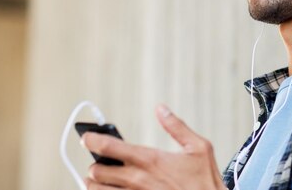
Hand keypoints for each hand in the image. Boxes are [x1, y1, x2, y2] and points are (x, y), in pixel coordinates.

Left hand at [81, 104, 225, 189]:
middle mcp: (137, 179)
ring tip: (98, 178)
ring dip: (94, 183)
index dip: (92, 139)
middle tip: (100, 160)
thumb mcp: (199, 147)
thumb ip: (177, 126)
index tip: (87, 137)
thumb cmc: (204, 181)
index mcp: (150, 160)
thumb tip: (161, 109)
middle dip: (96, 164)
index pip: (110, 147)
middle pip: (97, 171)